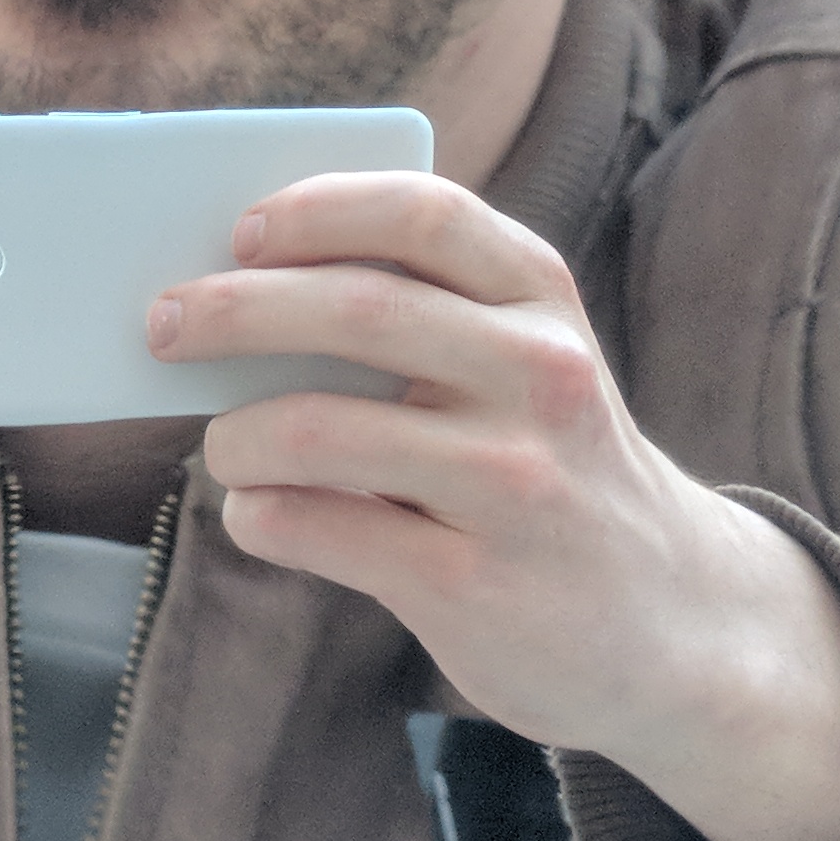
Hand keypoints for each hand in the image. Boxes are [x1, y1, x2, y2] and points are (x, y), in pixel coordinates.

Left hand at [147, 171, 839, 840]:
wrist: (677, 631)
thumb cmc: (556, 477)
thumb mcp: (530, 376)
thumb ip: (427, 328)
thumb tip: (239, 296)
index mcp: (546, 306)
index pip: (425, 215)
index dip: (317, 209)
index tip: (240, 229)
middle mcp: (542, 379)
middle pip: (355, 309)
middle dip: (231, 308)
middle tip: (162, 324)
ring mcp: (512, 485)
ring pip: (316, 430)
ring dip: (235, 435)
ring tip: (223, 447)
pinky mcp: (473, 585)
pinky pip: (318, 531)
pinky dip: (260, 517)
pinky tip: (260, 516)